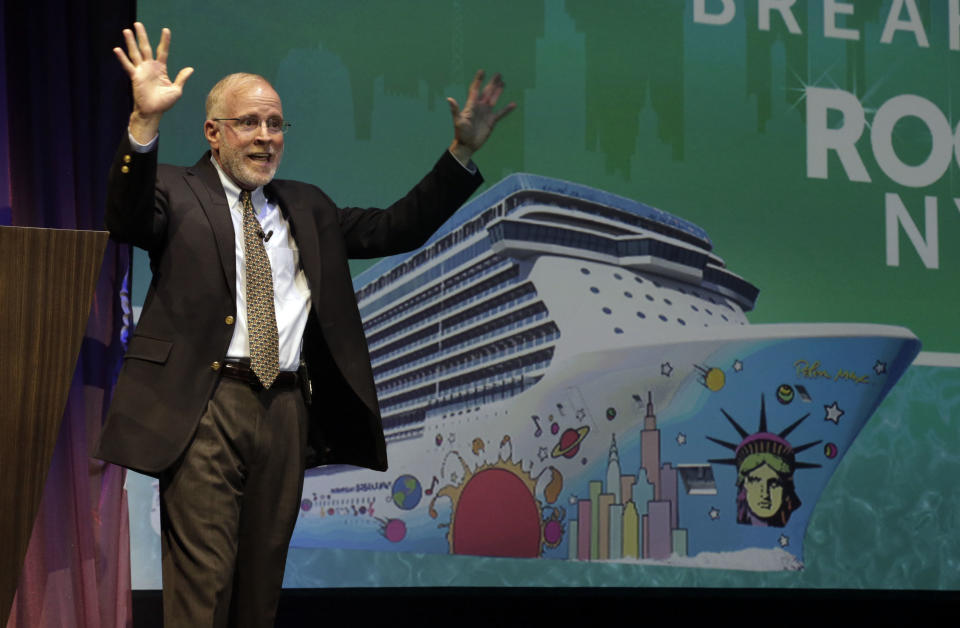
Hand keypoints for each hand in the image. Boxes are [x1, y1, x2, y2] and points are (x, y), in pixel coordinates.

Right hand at [113, 23, 193, 142]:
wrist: (153, 112)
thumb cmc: (164, 103)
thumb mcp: (176, 90)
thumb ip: (182, 78)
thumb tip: (190, 69)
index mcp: (161, 69)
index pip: (163, 52)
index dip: (165, 41)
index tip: (166, 30)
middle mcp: (150, 67)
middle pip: (146, 48)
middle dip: (142, 36)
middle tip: (138, 24)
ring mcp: (142, 71)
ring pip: (135, 53)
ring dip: (131, 42)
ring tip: (127, 30)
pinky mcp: (135, 77)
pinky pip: (128, 66)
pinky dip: (122, 58)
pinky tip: (117, 49)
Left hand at [447, 70, 515, 164]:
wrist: (467, 145)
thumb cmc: (460, 133)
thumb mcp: (458, 121)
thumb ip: (455, 109)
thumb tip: (449, 99)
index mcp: (471, 105)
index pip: (475, 90)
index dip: (478, 81)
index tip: (482, 71)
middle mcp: (479, 107)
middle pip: (487, 92)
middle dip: (492, 83)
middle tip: (498, 74)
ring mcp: (486, 113)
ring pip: (493, 99)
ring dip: (498, 91)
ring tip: (503, 83)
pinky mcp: (491, 121)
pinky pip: (501, 113)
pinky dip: (507, 109)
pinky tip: (513, 104)